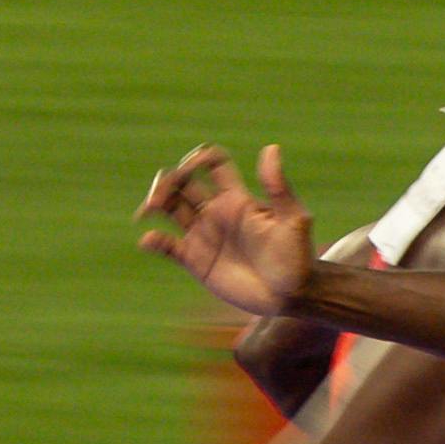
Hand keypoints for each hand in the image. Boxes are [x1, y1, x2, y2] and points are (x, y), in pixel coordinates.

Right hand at [136, 144, 315, 318]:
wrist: (290, 296)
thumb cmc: (297, 257)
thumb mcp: (293, 218)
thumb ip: (278, 187)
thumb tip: (271, 148)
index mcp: (237, 198)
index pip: (211, 165)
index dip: (197, 159)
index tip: (191, 169)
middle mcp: (217, 212)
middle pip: (183, 184)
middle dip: (168, 182)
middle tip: (160, 197)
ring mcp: (205, 236)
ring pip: (171, 209)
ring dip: (155, 203)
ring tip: (147, 211)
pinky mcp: (196, 261)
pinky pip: (169, 246)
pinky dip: (154, 241)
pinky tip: (148, 241)